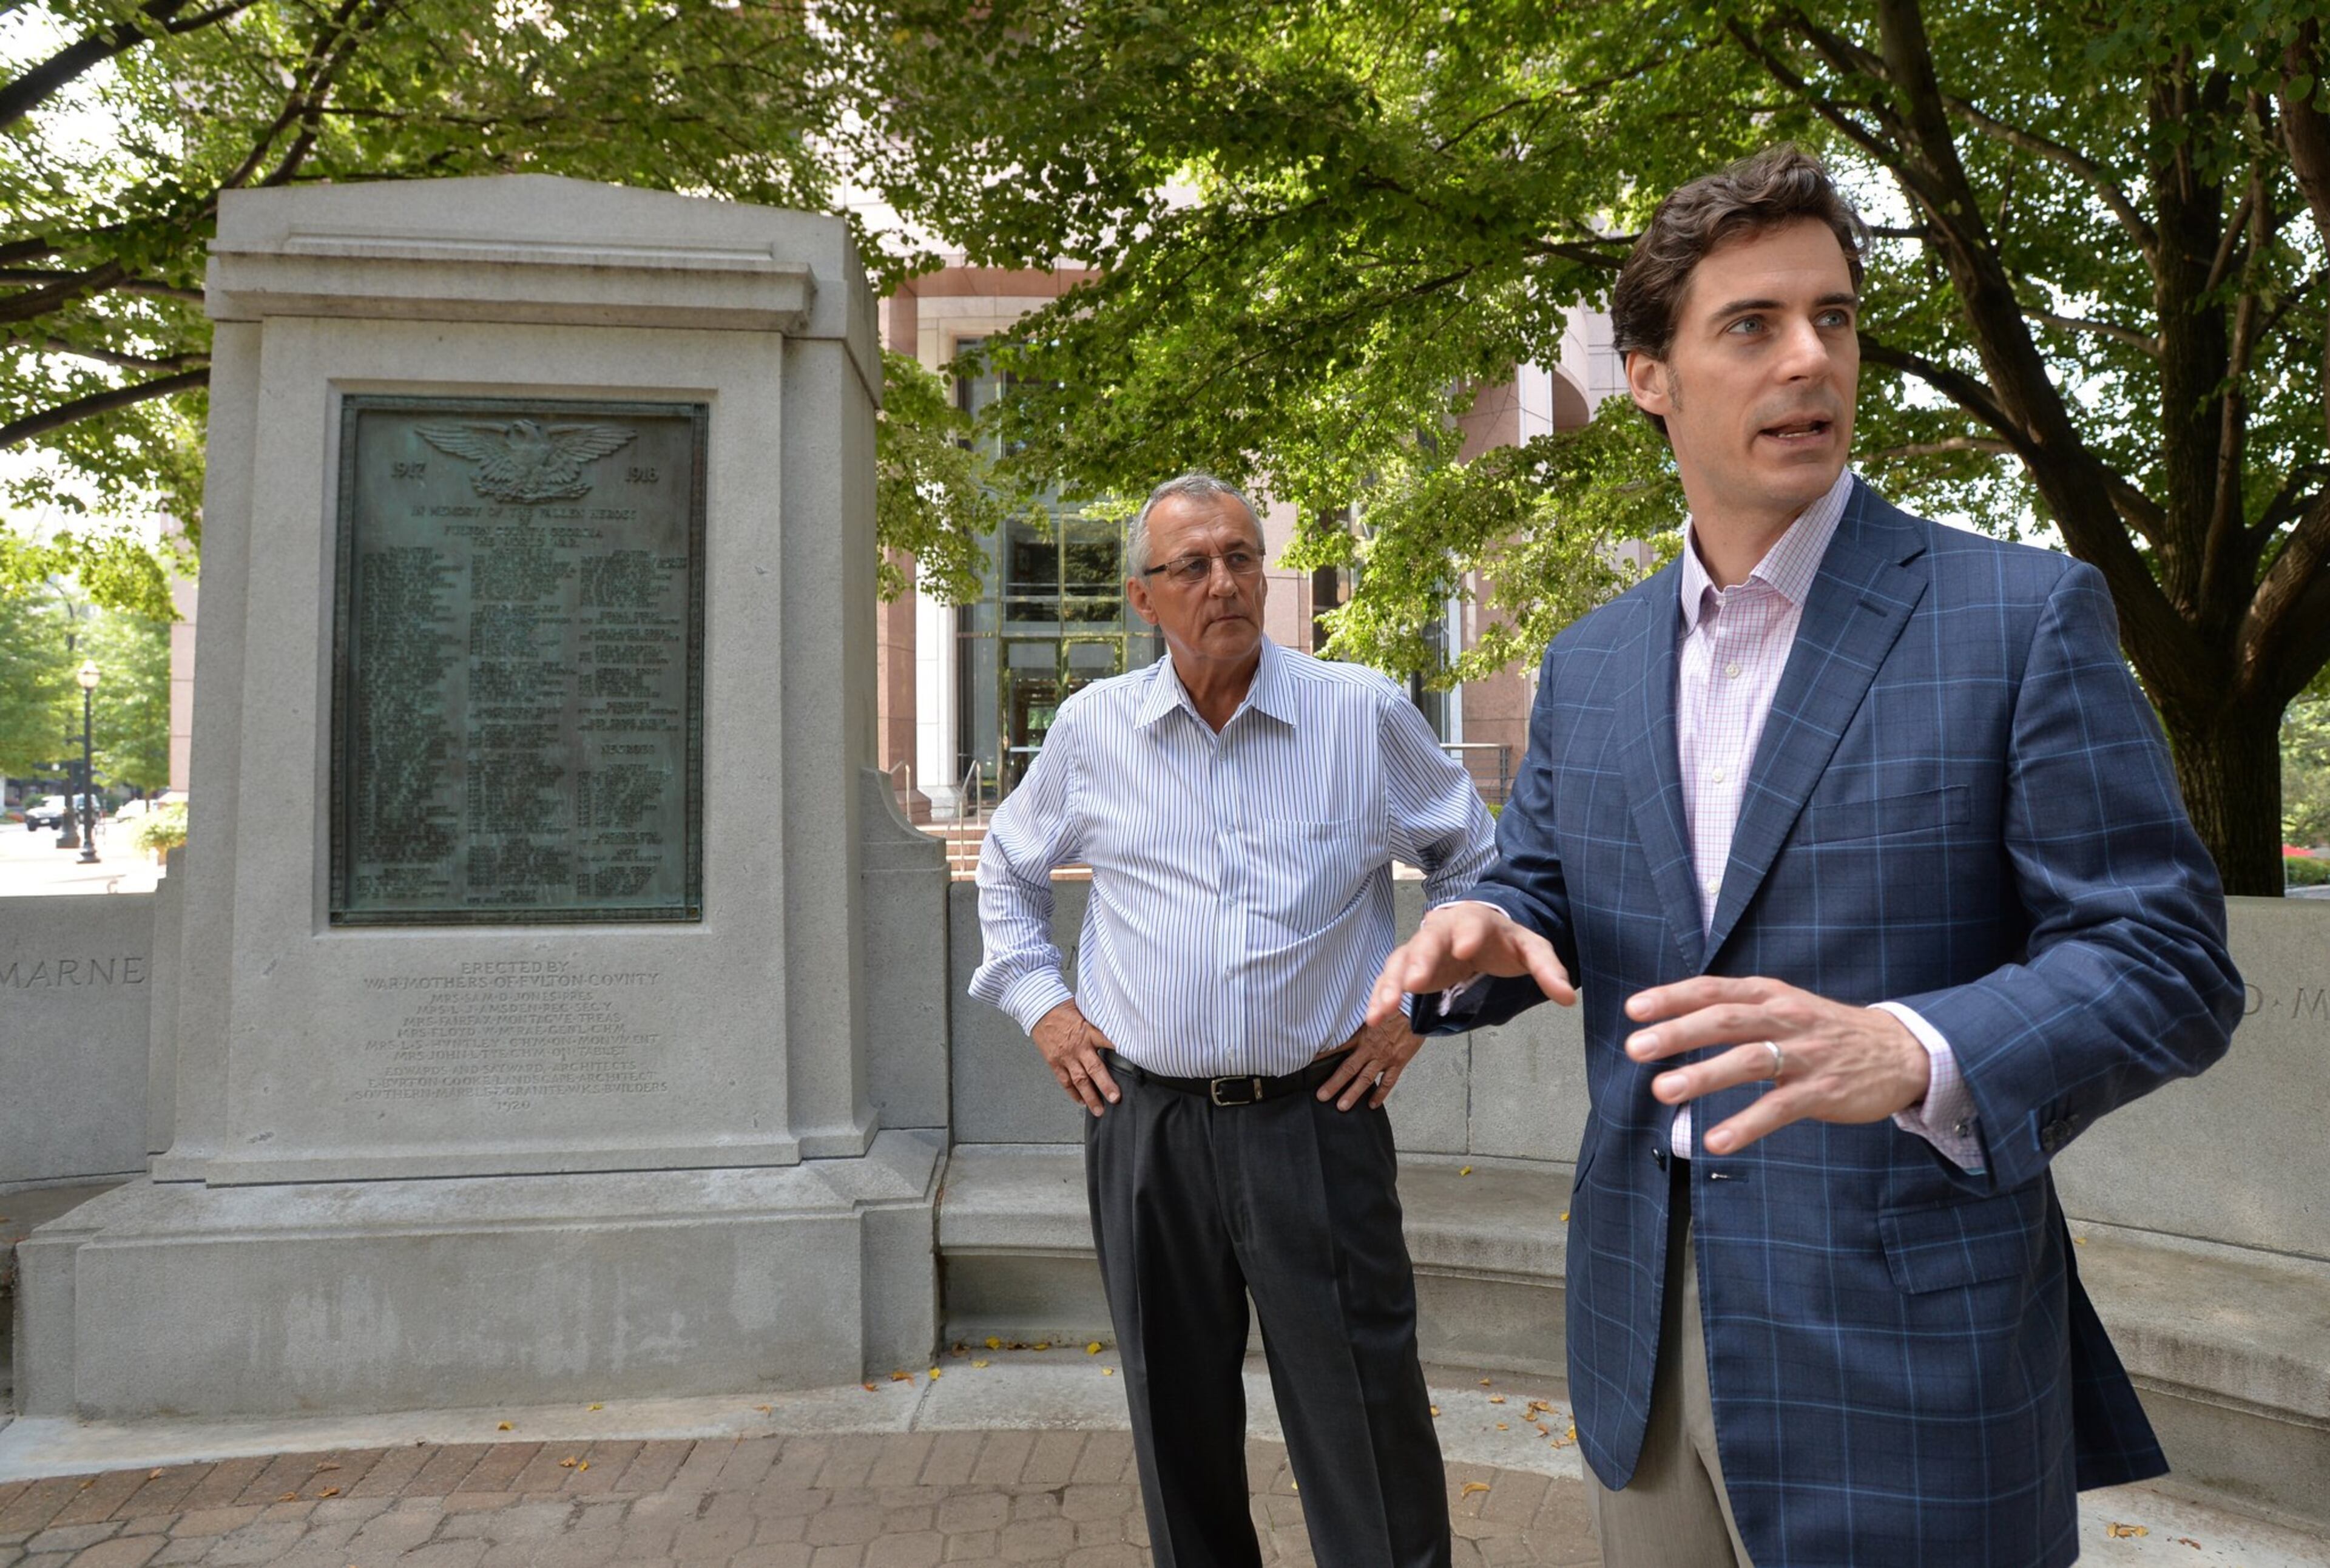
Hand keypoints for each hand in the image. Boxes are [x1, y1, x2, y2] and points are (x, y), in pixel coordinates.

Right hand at [1030, 999, 1121, 1116]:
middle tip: (1115, 1098)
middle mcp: (1078, 1047)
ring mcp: (1065, 1056)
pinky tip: (1081, 1101)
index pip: (1109, 1041)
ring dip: (1090, 1096)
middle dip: (1106, 1085)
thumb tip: (1119, 1025)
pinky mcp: (1055, 1062)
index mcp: (1088, 1031)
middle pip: (1094, 1069)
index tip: (1134, 1060)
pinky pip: (1064, 1081)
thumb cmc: (1064, 1008)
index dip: (1122, 1050)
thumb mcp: (1086, 1010)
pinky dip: (1073, 1093)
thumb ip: (1099, 1022)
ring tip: (1099, 1109)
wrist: (1039, 1010)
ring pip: (1079, 1080)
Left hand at [1315, 1012, 1426, 1110]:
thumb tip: (1345, 1014)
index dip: (1323, 1055)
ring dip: (1353, 1093)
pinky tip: (1373, 1104)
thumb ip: (1360, 1013)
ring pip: (1365, 1079)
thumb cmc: (1397, 1001)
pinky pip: (1388, 1082)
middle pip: (1348, 1068)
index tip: (1310, 1064)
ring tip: (1342, 1106)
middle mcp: (1370, 1048)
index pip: (1338, 1046)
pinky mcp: (1398, 1062)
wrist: (1419, 1007)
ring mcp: (1384, 1057)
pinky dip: (1380, 1094)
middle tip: (1322, 1095)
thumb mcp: (1373, 1001)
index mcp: (1362, 1033)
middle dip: (1334, 1084)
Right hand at [1366, 901, 1575, 1028]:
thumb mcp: (1532, 949)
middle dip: (1419, 959)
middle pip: (1427, 940)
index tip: (1463, 950)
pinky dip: (1380, 995)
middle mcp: (1442, 929)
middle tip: (1412, 982)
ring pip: (1401, 960)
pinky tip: (1373, 1017)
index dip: (1466, 935)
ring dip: (1390, 984)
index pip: (1471, 924)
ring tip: (1383, 1010)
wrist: (1477, 931)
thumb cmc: (1504, 940)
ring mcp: (1421, 947)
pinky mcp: (1408, 967)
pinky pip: (1389, 978)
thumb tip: (1568, 997)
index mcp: (1475, 921)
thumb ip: (1547, 969)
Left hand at [1622, 977, 1929, 1154]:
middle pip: (1724, 1020)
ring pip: (1748, 1060)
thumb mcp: (1784, 1005)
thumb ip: (1736, 1009)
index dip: (1671, 997)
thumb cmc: (1826, 1030)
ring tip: (1662, 1091)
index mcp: (1769, 994)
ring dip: (1703, 1075)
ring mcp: (1804, 1054)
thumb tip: (1674, 1018)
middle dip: (1677, 1033)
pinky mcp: (1822, 1091)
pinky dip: (1745, 1125)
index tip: (1633, 1010)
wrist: (1902, 1051)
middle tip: (1635, 1048)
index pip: (1712, 989)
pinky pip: (1778, 1109)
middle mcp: (1784, 1018)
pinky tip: (1715, 1141)